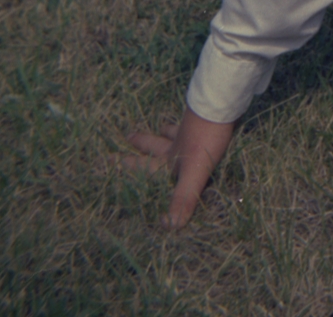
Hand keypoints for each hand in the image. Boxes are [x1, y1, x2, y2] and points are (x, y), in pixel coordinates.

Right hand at [123, 106, 235, 228]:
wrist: (222, 106)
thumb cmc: (206, 140)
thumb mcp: (194, 173)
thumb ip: (182, 198)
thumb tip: (167, 226)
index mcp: (171, 159)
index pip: (145, 167)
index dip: (129, 166)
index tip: (110, 161)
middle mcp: (178, 144)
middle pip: (156, 145)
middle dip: (142, 144)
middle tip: (127, 136)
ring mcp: (192, 130)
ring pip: (174, 131)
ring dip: (166, 131)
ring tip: (161, 127)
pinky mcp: (208, 119)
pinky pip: (195, 122)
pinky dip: (191, 122)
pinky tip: (195, 119)